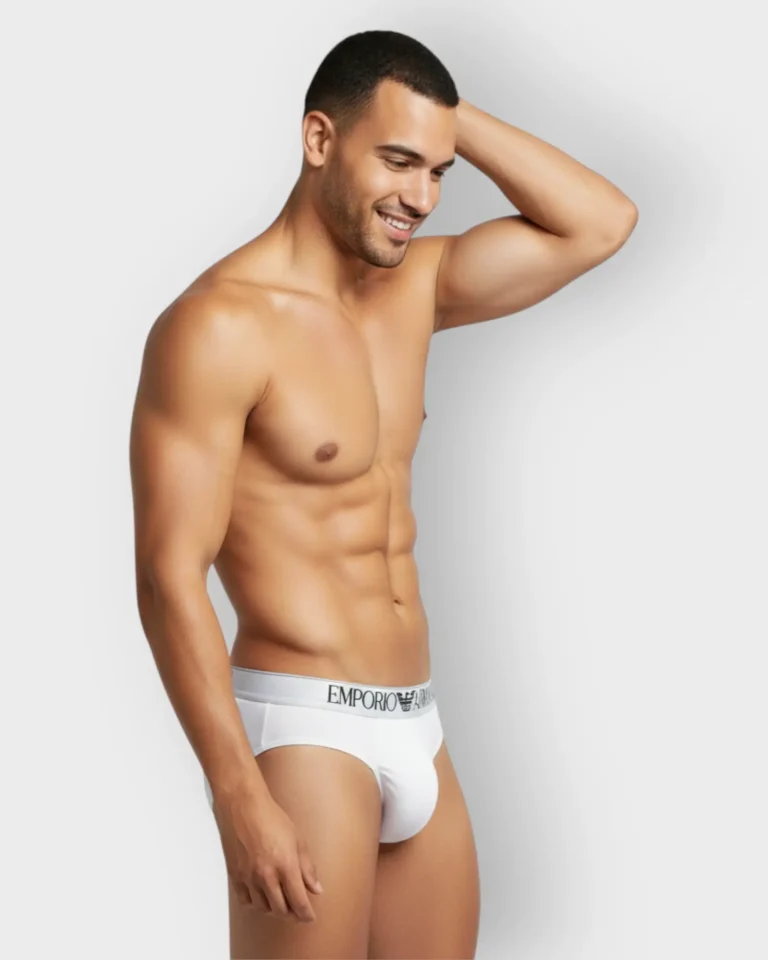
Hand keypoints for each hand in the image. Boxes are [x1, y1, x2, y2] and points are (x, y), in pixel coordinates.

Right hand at [212, 787, 323, 922]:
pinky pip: (246, 901)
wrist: (243, 806)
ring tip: (281, 902)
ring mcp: (249, 877)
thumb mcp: (298, 839)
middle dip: (292, 914)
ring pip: (263, 908)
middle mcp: (267, 876)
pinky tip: (262, 896)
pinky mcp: (235, 875)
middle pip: (281, 910)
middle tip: (297, 911)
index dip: (306, 914)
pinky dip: (256, 903)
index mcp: (286, 866)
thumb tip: (316, 889)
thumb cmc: (272, 818)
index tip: (310, 917)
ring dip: (274, 909)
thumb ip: (307, 868)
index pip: (299, 903)